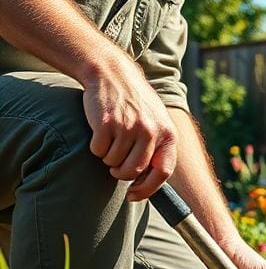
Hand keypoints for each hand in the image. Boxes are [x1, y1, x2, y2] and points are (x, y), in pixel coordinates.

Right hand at [81, 57, 177, 200]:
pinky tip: (100, 132)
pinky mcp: (106, 123)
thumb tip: (147, 183)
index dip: (148, 189)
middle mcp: (151, 131)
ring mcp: (129, 126)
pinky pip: (98, 150)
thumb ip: (157, 149)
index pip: (162, 172)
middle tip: (115, 167)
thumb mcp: (157, 123)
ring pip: (114, 163)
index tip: (134, 195)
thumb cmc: (136, 104)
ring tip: (111, 140)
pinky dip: (96, 148)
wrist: (113, 73)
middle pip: (134, 171)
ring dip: (108, 159)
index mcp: (167, 134)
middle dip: (121, 174)